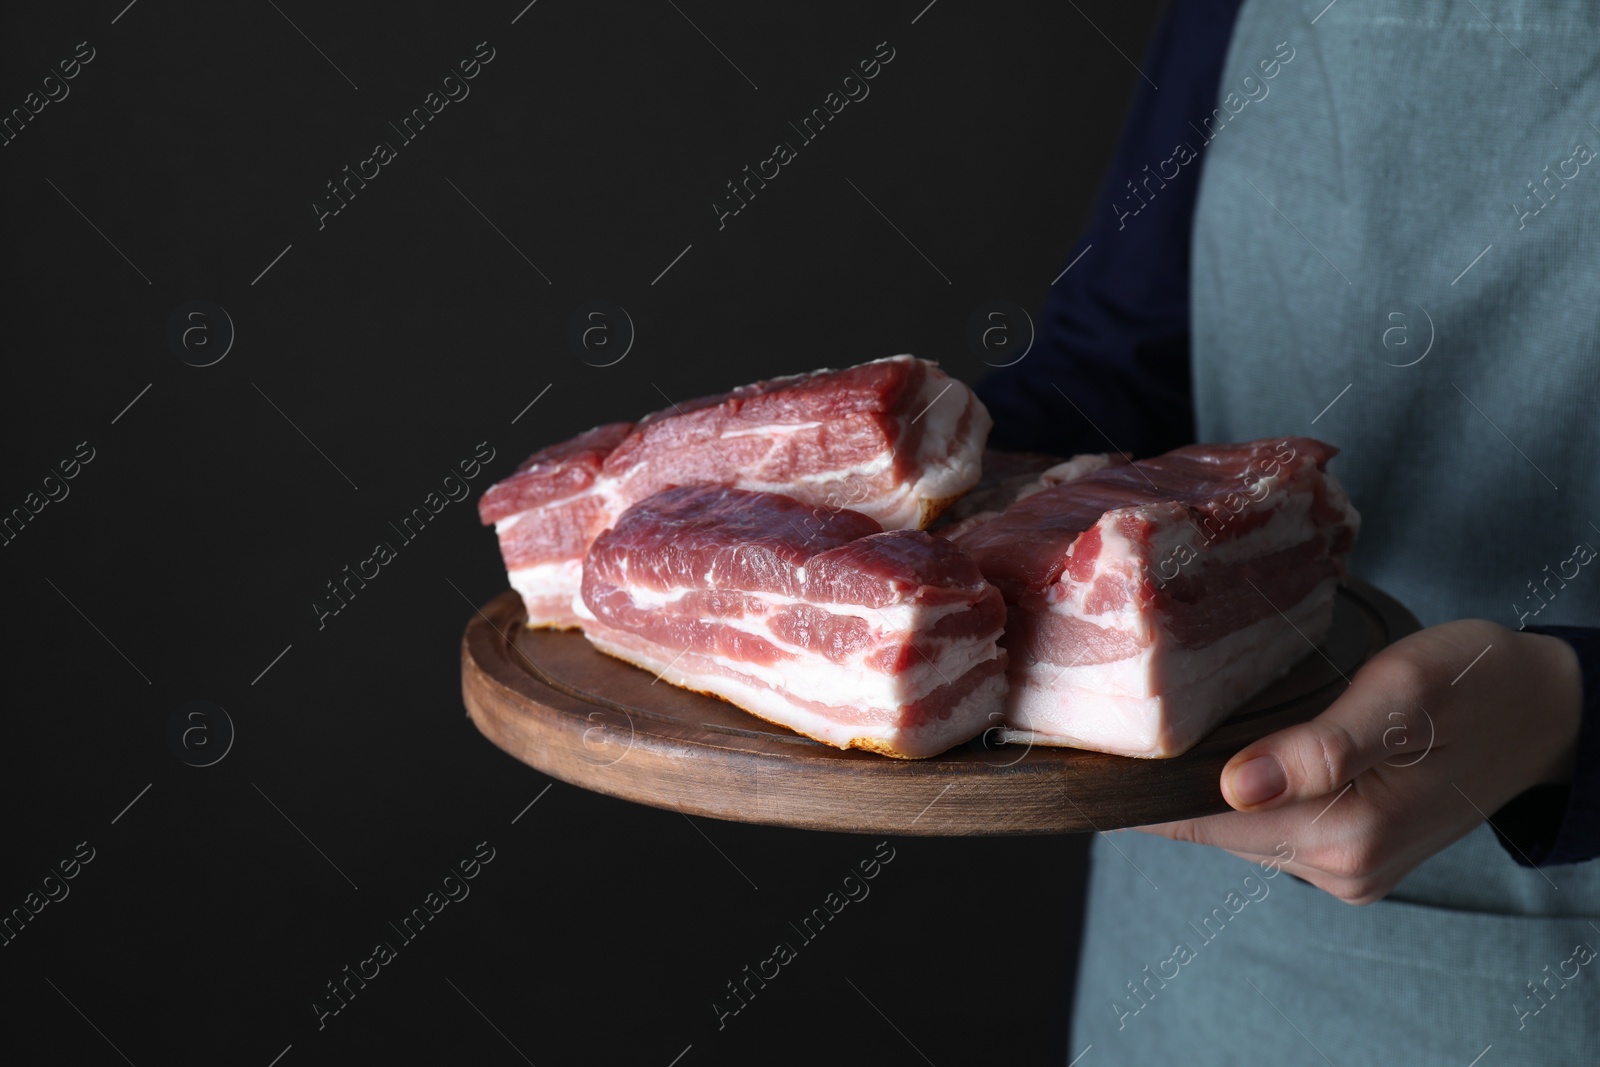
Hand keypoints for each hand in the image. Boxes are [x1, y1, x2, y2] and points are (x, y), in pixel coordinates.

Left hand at [1132, 619, 1582, 903]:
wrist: (1546, 710)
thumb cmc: (1475, 684)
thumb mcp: (1401, 694)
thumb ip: (1322, 747)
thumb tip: (1235, 785)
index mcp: (1347, 832)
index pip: (1201, 820)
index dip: (1141, 786)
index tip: (1087, 751)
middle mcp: (1341, 867)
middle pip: (1210, 828)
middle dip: (1166, 782)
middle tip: (1121, 721)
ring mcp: (1348, 870)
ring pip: (1235, 830)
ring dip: (1203, 788)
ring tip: (1168, 731)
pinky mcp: (1353, 856)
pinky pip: (1268, 829)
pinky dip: (1242, 793)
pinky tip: (1229, 753)